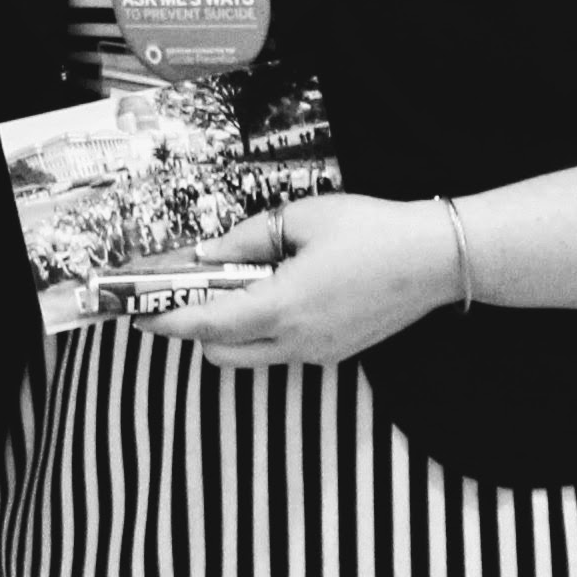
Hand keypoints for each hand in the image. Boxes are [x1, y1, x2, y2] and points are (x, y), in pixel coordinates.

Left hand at [131, 192, 460, 369]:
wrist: (435, 259)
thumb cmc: (370, 230)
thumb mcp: (301, 220)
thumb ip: (247, 241)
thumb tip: (206, 255)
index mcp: (283, 307)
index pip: (208, 325)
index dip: (168, 320)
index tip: (140, 313)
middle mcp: (296, 342)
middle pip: (221, 352)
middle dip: (194, 327)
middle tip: (184, 291)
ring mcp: (317, 354)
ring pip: (250, 356)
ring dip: (228, 331)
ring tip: (231, 285)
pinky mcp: (334, 354)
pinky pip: (280, 351)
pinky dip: (260, 331)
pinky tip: (271, 293)